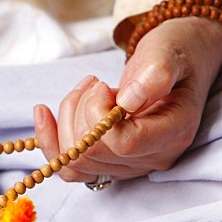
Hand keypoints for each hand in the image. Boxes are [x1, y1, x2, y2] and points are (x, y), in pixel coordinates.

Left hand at [34, 16, 221, 181]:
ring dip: (66, 120)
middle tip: (94, 82)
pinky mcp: (110, 163)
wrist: (178, 62)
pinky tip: (44, 113)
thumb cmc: (176, 53)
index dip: (98, 115)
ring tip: (85, 89)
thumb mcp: (170, 52)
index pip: (124, 144)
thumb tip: (128, 101)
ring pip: (76, 162)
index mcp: (173, 133)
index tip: (102, 86)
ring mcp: (130, 165)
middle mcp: (153, 157)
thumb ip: (157, 73)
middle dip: (79, 112)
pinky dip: (51, 142)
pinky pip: (71, 169)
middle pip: (93, 154)